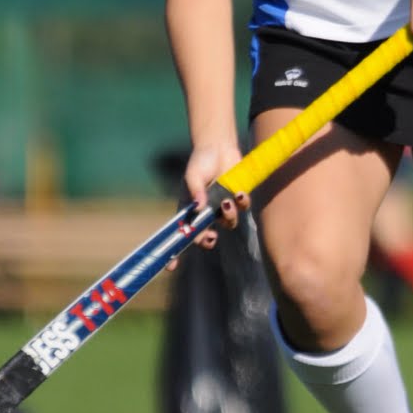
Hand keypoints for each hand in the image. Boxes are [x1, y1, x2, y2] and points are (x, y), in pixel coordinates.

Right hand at [172, 141, 250, 264]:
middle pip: (205, 236)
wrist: (219, 146)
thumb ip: (195, 191)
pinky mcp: (238, 199)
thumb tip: (199, 207)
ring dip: (228, 217)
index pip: (180, 234)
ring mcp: (223, 207)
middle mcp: (206, 212)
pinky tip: (239, 193)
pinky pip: (242, 209)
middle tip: (211, 237)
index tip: (170, 266)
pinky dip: (241, 203)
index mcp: (190, 209)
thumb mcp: (193, 175)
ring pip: (228, 224)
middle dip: (207, 240)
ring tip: (226, 202)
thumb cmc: (200, 161)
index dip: (175, 252)